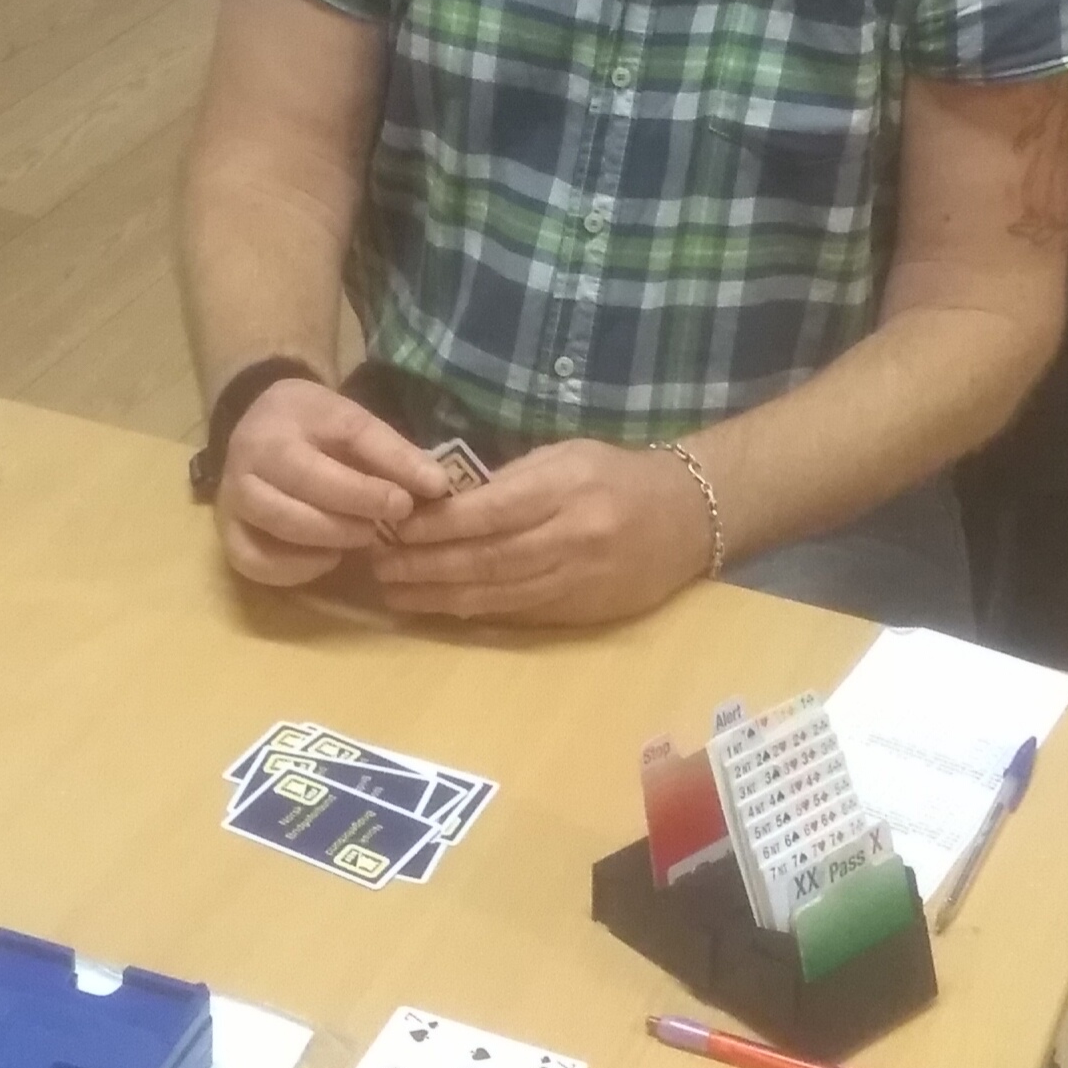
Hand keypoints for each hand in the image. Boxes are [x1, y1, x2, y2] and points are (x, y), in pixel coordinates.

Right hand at [216, 384, 449, 587]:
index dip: (376, 479)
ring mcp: (233, 499)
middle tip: (392, 520)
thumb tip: (438, 486)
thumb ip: (393, 453)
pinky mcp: (228, 535)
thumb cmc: (313, 426)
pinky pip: (257, 562)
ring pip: (281, 524)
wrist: (255, 421)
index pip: (336, 446)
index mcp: (289, 422)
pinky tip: (327, 558)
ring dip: (331, 538)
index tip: (410, 500)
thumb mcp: (352, 421)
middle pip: (305, 485)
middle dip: (357, 509)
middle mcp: (252, 458)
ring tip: (364, 536)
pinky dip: (297, 568)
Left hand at [370, 440, 715, 626]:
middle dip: (425, 565)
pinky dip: (472, 610)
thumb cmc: (618, 474)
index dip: (436, 524)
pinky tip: (438, 606)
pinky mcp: (581, 612)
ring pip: (495, 593)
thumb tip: (444, 497)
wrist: (688, 517)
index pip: (489, 512)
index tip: (393, 525)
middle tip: (378, 566)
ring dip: (438, 595)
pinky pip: (516, 613)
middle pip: (485, 558)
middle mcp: (571, 538)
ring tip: (394, 592)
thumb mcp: (567, 455)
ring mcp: (577, 580)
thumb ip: (512, 477)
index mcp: (566, 489)